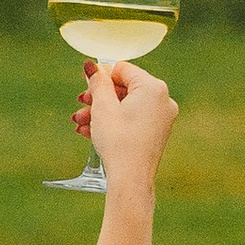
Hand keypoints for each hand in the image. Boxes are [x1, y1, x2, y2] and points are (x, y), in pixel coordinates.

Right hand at [76, 57, 178, 190]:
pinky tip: (91, 131)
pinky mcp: (156, 133)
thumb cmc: (118, 141)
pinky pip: (132, 119)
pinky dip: (114, 122)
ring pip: (126, 106)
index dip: (101, 77)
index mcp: (153, 88)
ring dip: (101, 111)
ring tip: (81, 122)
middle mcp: (163, 100)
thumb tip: (91, 65)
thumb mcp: (103, 106)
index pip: (123, 69)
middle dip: (99, 97)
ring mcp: (161, 117)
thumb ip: (97, 82)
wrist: (131, 179)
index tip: (86, 87)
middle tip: (81, 104)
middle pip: (124, 88)